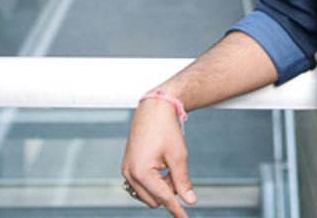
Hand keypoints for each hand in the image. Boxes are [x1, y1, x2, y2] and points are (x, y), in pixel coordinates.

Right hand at [122, 98, 197, 216]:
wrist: (153, 108)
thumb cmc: (165, 128)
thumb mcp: (178, 156)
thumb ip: (183, 181)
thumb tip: (190, 200)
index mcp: (141, 172)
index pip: (164, 198)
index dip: (177, 210)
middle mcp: (129, 173)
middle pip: (154, 200)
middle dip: (169, 192)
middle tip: (177, 173)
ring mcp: (126, 170)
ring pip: (147, 195)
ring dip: (161, 188)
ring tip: (169, 168)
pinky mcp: (127, 166)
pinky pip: (140, 185)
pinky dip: (153, 182)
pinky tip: (162, 168)